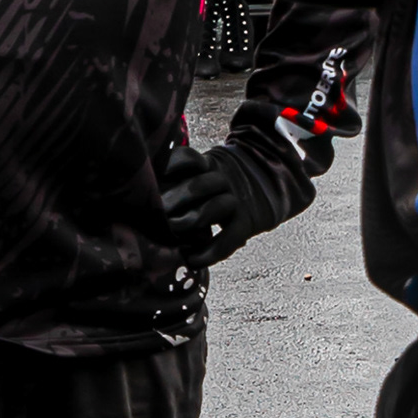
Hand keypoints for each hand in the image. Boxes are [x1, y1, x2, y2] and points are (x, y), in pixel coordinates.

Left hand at [161, 139, 309, 267]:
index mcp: (208, 164)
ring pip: (216, 207)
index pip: (188, 159)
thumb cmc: (220, 183)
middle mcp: (222, 180)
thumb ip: (182, 174)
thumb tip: (148, 182)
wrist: (269, 184)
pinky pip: (229, 239)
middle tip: (157, 211)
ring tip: (172, 231)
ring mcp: (236, 201)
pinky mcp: (246, 223)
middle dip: (176, 198)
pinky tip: (191, 259)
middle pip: (199, 185)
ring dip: (192, 220)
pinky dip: (209, 252)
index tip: (155, 175)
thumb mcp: (206, 168)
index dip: (172, 166)